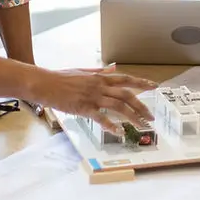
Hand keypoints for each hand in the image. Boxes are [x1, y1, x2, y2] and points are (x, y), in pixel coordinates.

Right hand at [34, 66, 156, 132]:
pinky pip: (101, 117)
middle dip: (141, 106)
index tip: (154, 86)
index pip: (126, 79)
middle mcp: (100, 86)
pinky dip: (111, 125)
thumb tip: (114, 68)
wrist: (44, 83)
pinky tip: (119, 132)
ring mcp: (92, 97)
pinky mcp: (83, 108)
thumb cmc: (61, 77)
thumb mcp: (83, 70)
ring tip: (141, 125)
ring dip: (132, 116)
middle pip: (126, 95)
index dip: (141, 83)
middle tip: (151, 116)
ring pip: (118, 106)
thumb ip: (100, 71)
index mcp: (100, 77)